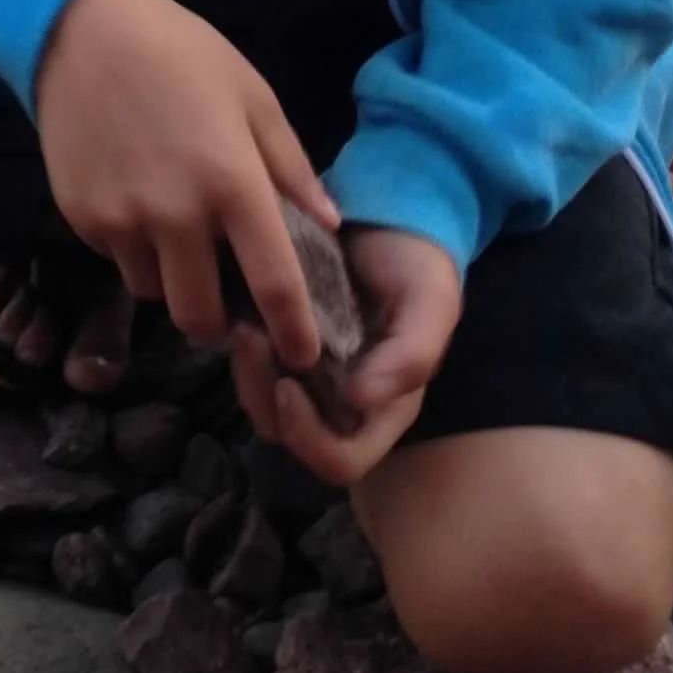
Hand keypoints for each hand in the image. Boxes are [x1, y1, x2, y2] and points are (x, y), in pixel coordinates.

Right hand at [34, 0, 338, 367]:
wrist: (85, 31)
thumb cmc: (184, 55)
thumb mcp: (253, 97)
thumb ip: (290, 167)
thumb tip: (326, 224)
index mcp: (232, 182)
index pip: (274, 284)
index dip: (294, 332)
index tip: (305, 356)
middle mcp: (176, 214)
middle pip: (201, 316)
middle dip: (220, 322)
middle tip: (229, 304)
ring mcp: (121, 220)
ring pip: (153, 292)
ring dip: (173, 283)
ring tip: (179, 240)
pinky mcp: (80, 218)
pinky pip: (117, 259)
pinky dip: (134, 251)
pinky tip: (138, 204)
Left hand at [231, 224, 462, 485]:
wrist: (390, 212)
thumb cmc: (416, 262)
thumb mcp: (431, 302)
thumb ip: (411, 355)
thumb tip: (360, 400)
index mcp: (381, 407)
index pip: (340, 461)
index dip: (308, 440)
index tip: (287, 386)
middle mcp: (340, 401)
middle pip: (287, 435)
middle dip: (262, 396)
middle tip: (252, 338)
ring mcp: (307, 374)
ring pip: (261, 404)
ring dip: (246, 371)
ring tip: (245, 323)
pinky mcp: (281, 343)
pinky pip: (250, 365)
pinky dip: (241, 348)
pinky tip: (241, 308)